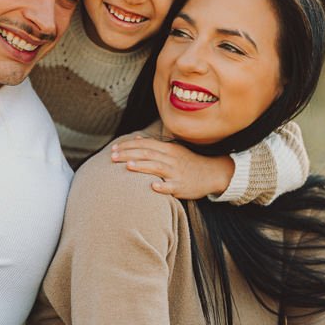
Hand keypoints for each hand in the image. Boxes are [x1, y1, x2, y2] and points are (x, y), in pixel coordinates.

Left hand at [110, 135, 233, 199]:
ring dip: (141, 166)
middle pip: (147, 153)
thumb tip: (136, 138)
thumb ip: (154, 144)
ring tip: (127, 165)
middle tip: (112, 157)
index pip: (145, 144)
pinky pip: (171, 186)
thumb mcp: (173, 150)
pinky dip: (162, 185)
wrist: (212, 173)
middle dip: (128, 154)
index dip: (128, 145)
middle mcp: (171, 158)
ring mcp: (176, 172)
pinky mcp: (181, 186)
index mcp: (168, 149)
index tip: (114, 148)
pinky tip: (152, 186)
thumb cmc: (188, 162)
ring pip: (157, 167)